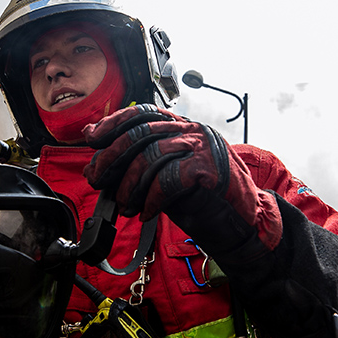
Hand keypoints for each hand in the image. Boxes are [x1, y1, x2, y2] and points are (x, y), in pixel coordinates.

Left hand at [83, 105, 281, 257]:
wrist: (244, 223)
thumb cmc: (204, 202)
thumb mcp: (165, 180)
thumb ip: (137, 168)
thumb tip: (97, 165)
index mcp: (181, 128)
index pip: (142, 114)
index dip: (113, 123)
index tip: (92, 139)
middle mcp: (191, 130)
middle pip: (140, 133)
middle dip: (111, 158)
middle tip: (97, 180)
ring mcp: (202, 146)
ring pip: (150, 154)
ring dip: (130, 184)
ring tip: (124, 205)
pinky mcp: (209, 168)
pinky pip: (168, 178)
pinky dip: (151, 198)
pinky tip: (146, 212)